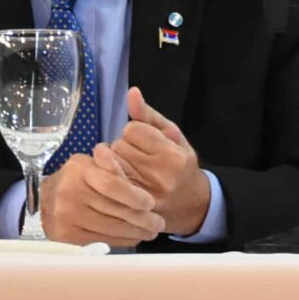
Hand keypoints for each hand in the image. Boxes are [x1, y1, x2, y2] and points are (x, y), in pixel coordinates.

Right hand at [40, 149, 164, 247]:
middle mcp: (70, 193)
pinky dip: (121, 241)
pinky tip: (132, 238)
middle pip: (114, 210)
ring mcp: (66, 216)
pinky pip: (100, 240)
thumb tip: (131, 171)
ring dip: (135, 232)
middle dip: (142, 219)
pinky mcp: (65, 236)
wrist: (45, 199)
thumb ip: (111, 166)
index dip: (135, 196)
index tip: (151, 203)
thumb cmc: (77, 179)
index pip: (112, 185)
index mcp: (79, 170)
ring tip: (150, 232)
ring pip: (110, 228)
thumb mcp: (91, 164)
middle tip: (159, 224)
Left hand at [102, 87, 210, 236]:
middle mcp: (158, 176)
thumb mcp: (173, 135)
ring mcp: (143, 194)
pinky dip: (109, 177)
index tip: (143, 141)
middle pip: (118, 146)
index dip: (135, 132)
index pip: (132, 129)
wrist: (191, 205)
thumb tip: (132, 92)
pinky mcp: (131, 207)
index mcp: (172, 156)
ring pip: (110, 163)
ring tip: (130, 168)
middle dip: (124, 147)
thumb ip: (149, 115)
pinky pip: (107, 182)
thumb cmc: (180, 164)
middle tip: (136, 156)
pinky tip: (118, 179)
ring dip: (115, 162)